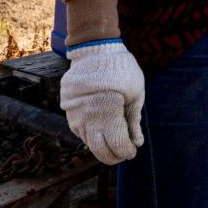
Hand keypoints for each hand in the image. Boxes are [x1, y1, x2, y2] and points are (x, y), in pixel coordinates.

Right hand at [60, 41, 144, 164]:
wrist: (94, 51)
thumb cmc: (120, 69)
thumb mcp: (136, 93)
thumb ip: (134, 120)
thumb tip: (137, 143)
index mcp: (108, 112)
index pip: (117, 145)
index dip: (126, 152)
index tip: (133, 150)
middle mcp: (88, 118)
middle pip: (100, 151)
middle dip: (113, 156)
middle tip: (124, 153)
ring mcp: (76, 116)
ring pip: (89, 143)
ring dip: (102, 146)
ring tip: (115, 140)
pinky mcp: (69, 113)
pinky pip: (81, 133)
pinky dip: (92, 136)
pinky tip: (102, 130)